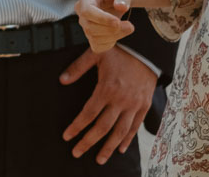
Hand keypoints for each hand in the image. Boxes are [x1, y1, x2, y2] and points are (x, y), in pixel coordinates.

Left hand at [60, 47, 156, 164]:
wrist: (147, 49)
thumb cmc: (119, 49)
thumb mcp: (96, 53)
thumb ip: (78, 67)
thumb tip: (62, 80)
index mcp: (107, 88)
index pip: (88, 114)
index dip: (76, 127)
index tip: (67, 137)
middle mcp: (121, 100)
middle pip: (102, 127)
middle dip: (88, 142)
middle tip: (76, 153)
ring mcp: (134, 104)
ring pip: (120, 132)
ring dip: (108, 147)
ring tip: (99, 159)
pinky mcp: (144, 105)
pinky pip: (135, 126)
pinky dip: (127, 139)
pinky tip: (120, 148)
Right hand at [76, 0, 136, 51]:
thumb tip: (121, 7)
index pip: (87, 10)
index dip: (101, 18)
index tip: (117, 22)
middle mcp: (82, 10)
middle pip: (90, 27)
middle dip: (111, 30)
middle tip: (131, 26)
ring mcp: (85, 23)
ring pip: (94, 38)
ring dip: (114, 37)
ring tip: (129, 27)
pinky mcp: (91, 34)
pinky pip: (97, 46)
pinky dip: (109, 43)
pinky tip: (119, 33)